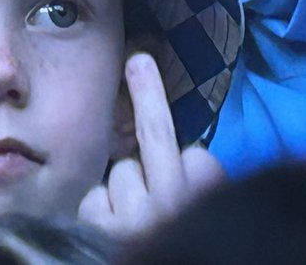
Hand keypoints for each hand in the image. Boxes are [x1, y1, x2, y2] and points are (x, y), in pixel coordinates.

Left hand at [78, 51, 223, 236]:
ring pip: (123, 172)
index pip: (197, 158)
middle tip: (139, 60)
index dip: (187, 160)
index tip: (169, 119)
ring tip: (132, 229)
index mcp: (208, 204)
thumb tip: (185, 155)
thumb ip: (194, 191)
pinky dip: (101, 212)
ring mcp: (138, 217)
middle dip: (148, 97)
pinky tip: (109, 236)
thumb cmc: (182, 244)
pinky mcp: (103, 228)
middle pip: (158, 139)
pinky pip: (96, 198)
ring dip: (123, 191)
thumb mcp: (195, 215)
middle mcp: (177, 208)